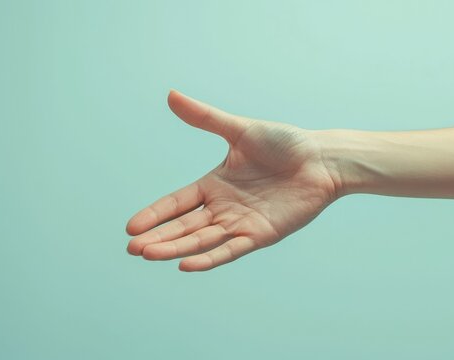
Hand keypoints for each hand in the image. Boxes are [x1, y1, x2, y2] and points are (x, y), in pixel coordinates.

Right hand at [126, 90, 338, 270]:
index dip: (155, 215)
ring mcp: (240, 223)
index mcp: (214, 184)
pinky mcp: (260, 235)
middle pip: (184, 226)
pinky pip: (230, 249)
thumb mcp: (239, 130)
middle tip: (132, 248)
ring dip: (175, 248)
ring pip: (201, 240)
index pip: (176, 203)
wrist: (322, 159)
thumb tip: (171, 95)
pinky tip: (186, 264)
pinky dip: (209, 258)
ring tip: (149, 255)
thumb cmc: (285, 143)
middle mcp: (223, 207)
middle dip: (158, 237)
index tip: (131, 227)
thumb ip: (205, 117)